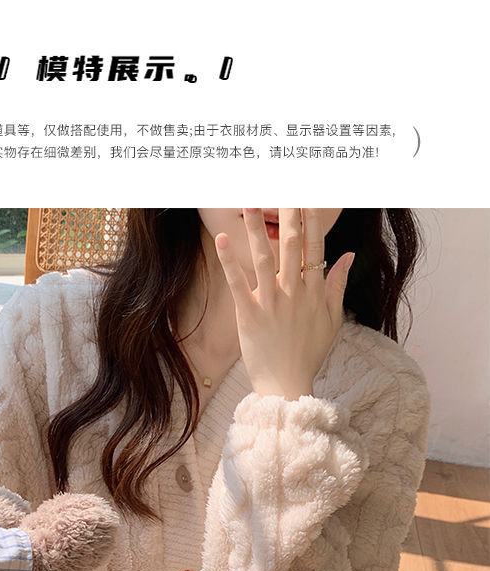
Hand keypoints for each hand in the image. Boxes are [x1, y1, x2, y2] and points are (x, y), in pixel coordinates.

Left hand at [215, 208, 353, 399]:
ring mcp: (272, 303)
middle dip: (289, 214)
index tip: (308, 196)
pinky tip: (221, 239)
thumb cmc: (308, 354)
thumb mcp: (331, 320)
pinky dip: (230, 261)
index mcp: (315, 292)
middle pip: (293, 245)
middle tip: (283, 185)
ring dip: (258, 229)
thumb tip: (348, 255)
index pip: (316, 247)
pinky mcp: (250, 315)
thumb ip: (337, 286)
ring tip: (250, 202)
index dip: (312, 220)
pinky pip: (238, 283)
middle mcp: (295, 293)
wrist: (287, 384)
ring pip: (265, 258)